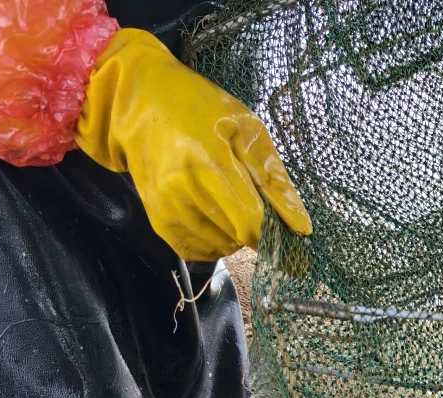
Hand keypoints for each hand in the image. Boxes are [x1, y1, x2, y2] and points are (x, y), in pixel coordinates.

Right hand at [75, 28, 309, 261]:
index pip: (250, 225)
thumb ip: (274, 181)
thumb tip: (302, 228)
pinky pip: (201, 252)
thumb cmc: (198, 107)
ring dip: (234, 233)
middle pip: (238, 239)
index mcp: (208, 165)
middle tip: (248, 195)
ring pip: (222, 247)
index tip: (285, 229)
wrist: (140, 100)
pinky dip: (216, 240)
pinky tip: (213, 213)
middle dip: (254, 226)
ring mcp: (168, 212)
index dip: (274, 234)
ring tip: (225, 197)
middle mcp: (182, 194)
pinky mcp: (160, 224)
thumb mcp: (246, 130)